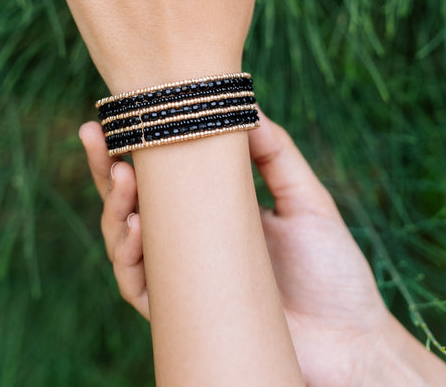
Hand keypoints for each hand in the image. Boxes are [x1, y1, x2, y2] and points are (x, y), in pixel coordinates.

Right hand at [80, 110, 445, 386]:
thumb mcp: (306, 201)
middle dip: (106, 167)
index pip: (166, 176)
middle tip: (94, 134)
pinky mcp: (182, 316)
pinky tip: (132, 227)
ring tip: (122, 177)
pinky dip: (127, 258)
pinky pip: (138, 287)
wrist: (352, 342)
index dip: (139, 145)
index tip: (123, 112)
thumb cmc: (333, 271)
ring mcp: (183, 278)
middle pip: (133, 202)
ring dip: (114, 207)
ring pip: (124, 241)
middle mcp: (191, 244)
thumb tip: (247, 104)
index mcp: (214, 213)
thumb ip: (276, 154)